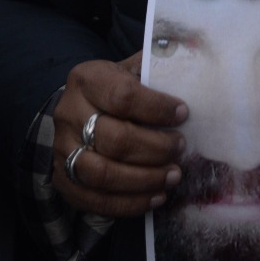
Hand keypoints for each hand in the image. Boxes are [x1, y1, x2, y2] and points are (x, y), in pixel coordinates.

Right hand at [51, 52, 187, 217]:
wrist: (78, 109)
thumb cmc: (116, 88)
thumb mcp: (131, 69)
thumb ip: (157, 67)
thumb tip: (197, 57)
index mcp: (88, 79)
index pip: (123, 96)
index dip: (157, 108)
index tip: (183, 114)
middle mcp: (69, 113)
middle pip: (113, 138)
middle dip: (154, 148)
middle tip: (180, 149)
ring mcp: (62, 149)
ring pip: (102, 173)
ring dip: (144, 179)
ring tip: (173, 176)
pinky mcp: (63, 180)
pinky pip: (95, 200)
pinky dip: (129, 203)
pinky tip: (156, 197)